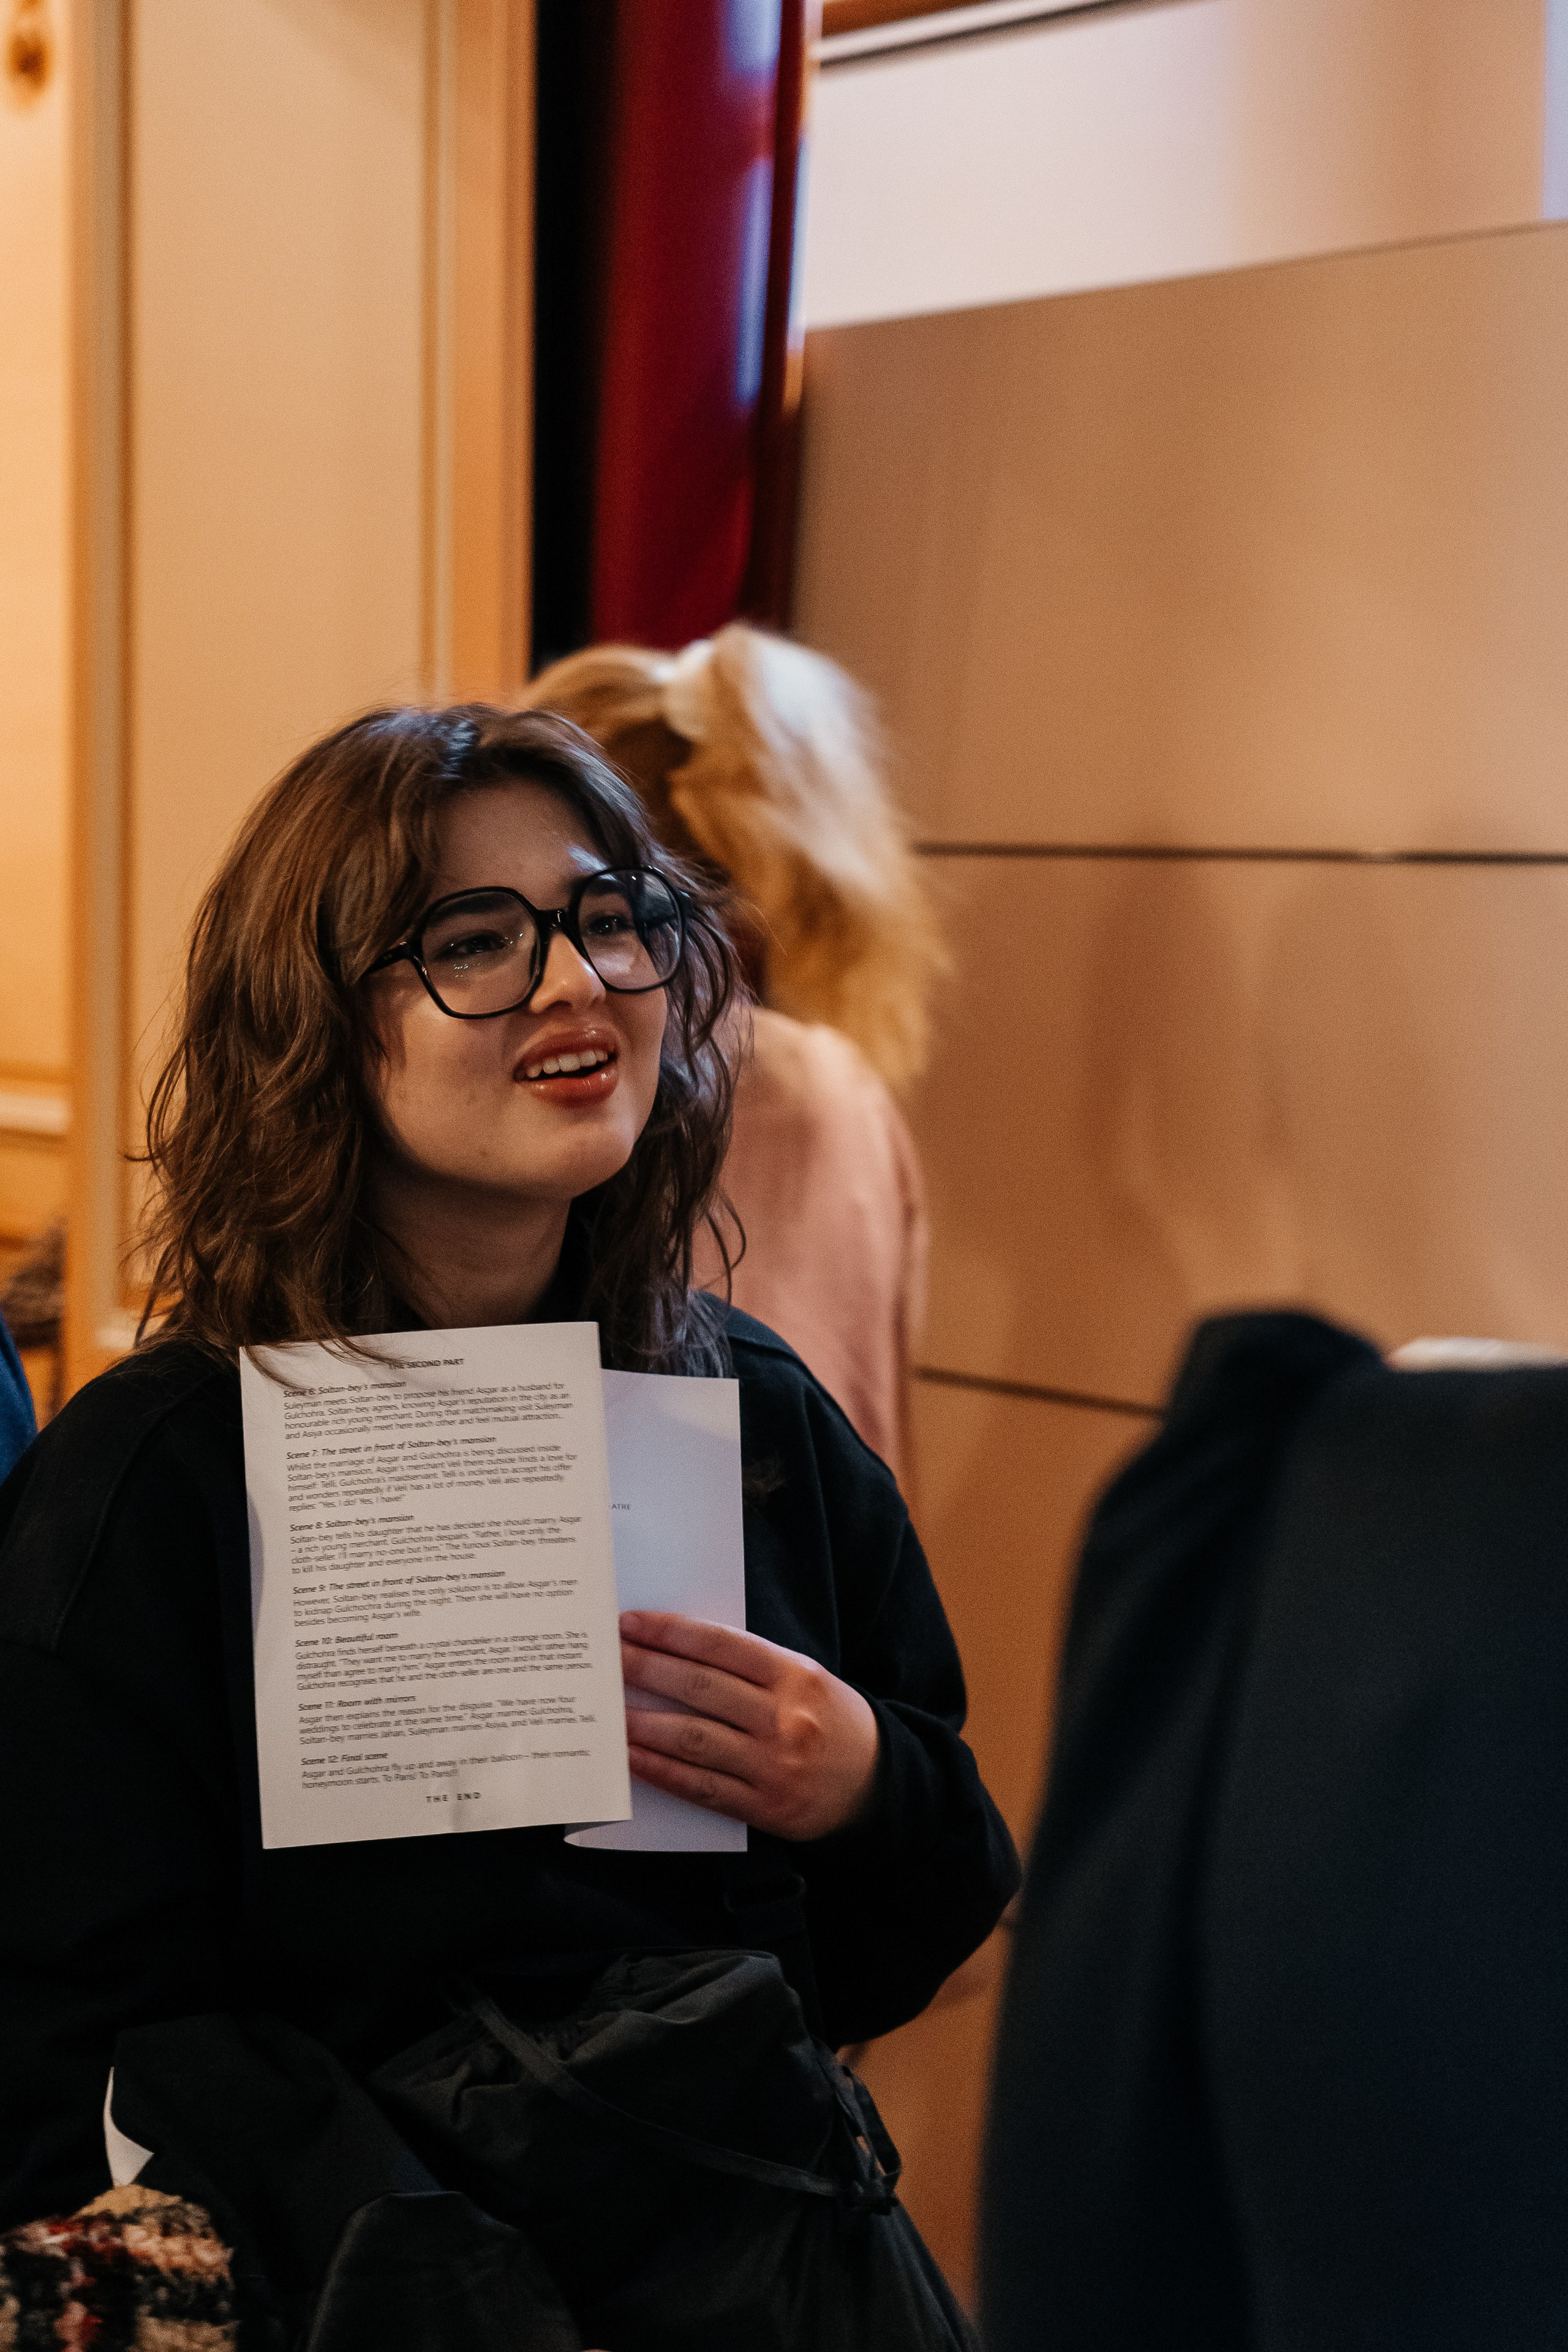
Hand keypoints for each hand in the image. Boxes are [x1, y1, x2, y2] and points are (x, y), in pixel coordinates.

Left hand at [618, 1612, 880, 1841]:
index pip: (722, 1645)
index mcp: (796, 1675)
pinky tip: (631, 1758)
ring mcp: (774, 1765)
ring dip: (643, 1723)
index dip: (671, 1633)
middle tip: (606, 1658)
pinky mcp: (766, 1806)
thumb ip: (751, 1667)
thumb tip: (677, 1652)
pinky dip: (661, 1771)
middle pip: (700, 1688)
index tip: (631, 1624)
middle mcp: (785, 1718)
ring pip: (694, 1739)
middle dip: (645, 1669)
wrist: (878, 1784)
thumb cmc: (829, 1720)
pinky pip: (702, 1787)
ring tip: (607, 1710)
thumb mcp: (804, 1678)